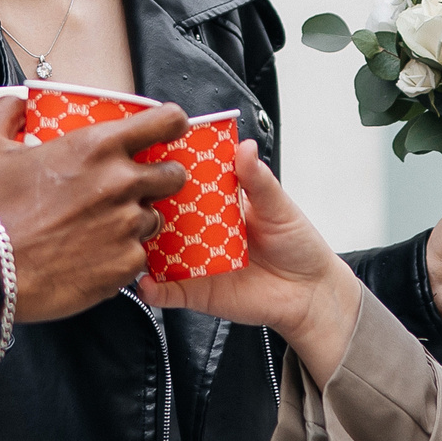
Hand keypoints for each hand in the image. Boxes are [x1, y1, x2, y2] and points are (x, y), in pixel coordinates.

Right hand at [0, 94, 189, 321]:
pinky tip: (92, 255)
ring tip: (102, 226)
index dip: (171, 124)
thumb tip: (16, 102)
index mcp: (98, 147)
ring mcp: (128, 226)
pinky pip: (138, 254)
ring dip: (136, 219)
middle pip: (174, 174)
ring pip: (155, 217)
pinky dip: (121, 254)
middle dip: (160, 177)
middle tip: (133, 186)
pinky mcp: (126, 263)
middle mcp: (122, 183)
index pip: (167, 121)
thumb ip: (6, 113)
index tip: (166, 131)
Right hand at [138, 140, 361, 385]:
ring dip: (142, 246)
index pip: (186, 185)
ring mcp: (196, 262)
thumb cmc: (298, 245)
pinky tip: (147, 282)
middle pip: (164, 217)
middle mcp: (202, 232)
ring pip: (158, 252)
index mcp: (219, 205)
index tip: (147, 160)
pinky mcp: (197, 292)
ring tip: (130, 238)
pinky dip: (153, 289)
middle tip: (130, 200)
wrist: (311, 293)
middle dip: (145, 208)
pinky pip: (168, 291)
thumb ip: (257, 180)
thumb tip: (245, 147)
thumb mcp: (279, 205)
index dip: (167, 174)